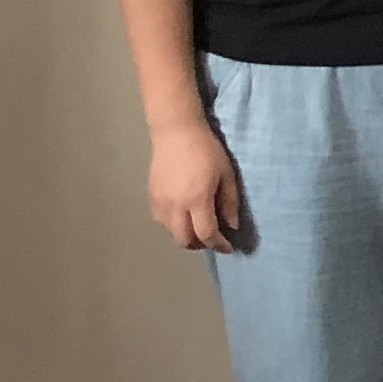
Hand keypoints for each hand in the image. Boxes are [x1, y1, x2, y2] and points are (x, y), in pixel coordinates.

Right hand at [146, 120, 242, 250]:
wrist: (176, 133)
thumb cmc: (207, 151)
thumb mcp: (227, 174)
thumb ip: (229, 202)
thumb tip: (231, 226)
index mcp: (197, 200)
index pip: (207, 234)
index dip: (219, 245)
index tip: (228, 247)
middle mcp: (176, 206)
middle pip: (184, 240)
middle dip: (201, 244)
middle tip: (213, 238)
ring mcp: (160, 203)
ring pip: (171, 233)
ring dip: (186, 236)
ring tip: (198, 227)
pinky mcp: (151, 197)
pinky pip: (161, 221)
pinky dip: (173, 226)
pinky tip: (183, 216)